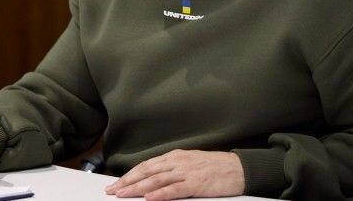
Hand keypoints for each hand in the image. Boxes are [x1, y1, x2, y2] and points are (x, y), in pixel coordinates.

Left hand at [105, 149, 244, 200]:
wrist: (238, 168)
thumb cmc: (215, 166)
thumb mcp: (190, 162)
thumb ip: (172, 169)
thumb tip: (153, 177)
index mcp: (175, 156)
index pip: (147, 166)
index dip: (130, 175)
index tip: (117, 183)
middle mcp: (178, 162)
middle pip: (147, 172)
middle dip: (128, 182)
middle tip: (113, 190)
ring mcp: (187, 172)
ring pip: (157, 180)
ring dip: (138, 188)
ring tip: (124, 194)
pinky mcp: (197, 184)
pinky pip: (175, 190)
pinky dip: (161, 194)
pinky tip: (150, 198)